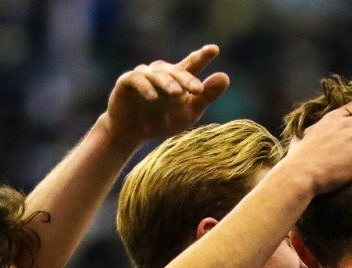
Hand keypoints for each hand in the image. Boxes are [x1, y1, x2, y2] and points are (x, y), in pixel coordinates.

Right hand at [101, 45, 229, 146]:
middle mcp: (161, 73)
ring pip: (157, 74)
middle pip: (175, 71)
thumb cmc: (161, 121)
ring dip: (167, 83)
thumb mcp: (188, 113)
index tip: (214, 49)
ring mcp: (143, 76)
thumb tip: (225, 77)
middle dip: (186, 79)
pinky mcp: (125, 82)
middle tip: (197, 90)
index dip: (202, 57)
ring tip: (177, 93)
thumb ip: (206, 96)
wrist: (131, 133)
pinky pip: (136, 80)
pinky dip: (145, 87)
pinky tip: (153, 97)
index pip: (191, 65)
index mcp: (178, 79)